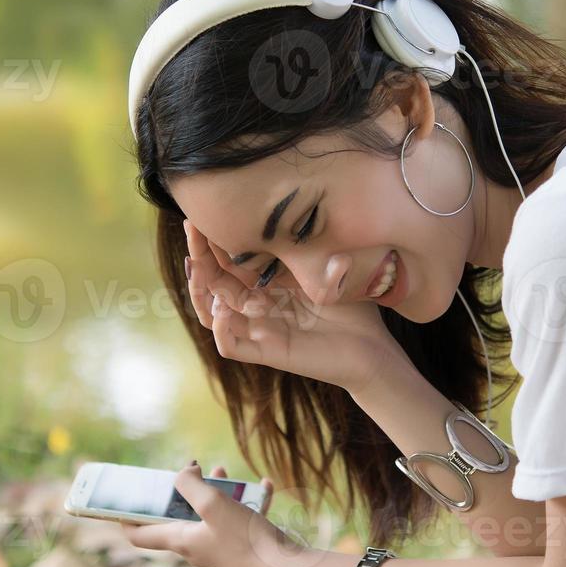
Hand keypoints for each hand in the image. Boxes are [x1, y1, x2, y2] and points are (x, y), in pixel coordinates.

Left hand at [119, 463, 285, 566]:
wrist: (282, 566)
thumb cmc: (244, 538)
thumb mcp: (212, 503)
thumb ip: (190, 484)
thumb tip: (184, 471)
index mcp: (180, 540)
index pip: (140, 535)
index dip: (127, 518)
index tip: (125, 498)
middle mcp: (196, 546)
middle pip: (177, 517)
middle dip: (182, 491)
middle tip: (189, 472)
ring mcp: (219, 546)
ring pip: (209, 514)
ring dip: (214, 491)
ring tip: (223, 471)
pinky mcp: (241, 544)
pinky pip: (238, 518)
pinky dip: (247, 500)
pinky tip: (263, 485)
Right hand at [183, 218, 408, 393]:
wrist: (373, 348)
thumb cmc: (354, 308)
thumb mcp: (327, 267)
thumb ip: (308, 246)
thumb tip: (294, 215)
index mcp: (267, 285)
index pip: (228, 261)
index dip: (212, 240)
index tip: (204, 213)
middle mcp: (257, 307)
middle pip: (213, 283)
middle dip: (199, 256)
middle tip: (192, 229)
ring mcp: (260, 330)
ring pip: (212, 314)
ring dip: (201, 291)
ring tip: (198, 266)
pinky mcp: (269, 353)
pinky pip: (231, 346)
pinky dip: (221, 329)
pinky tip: (223, 308)